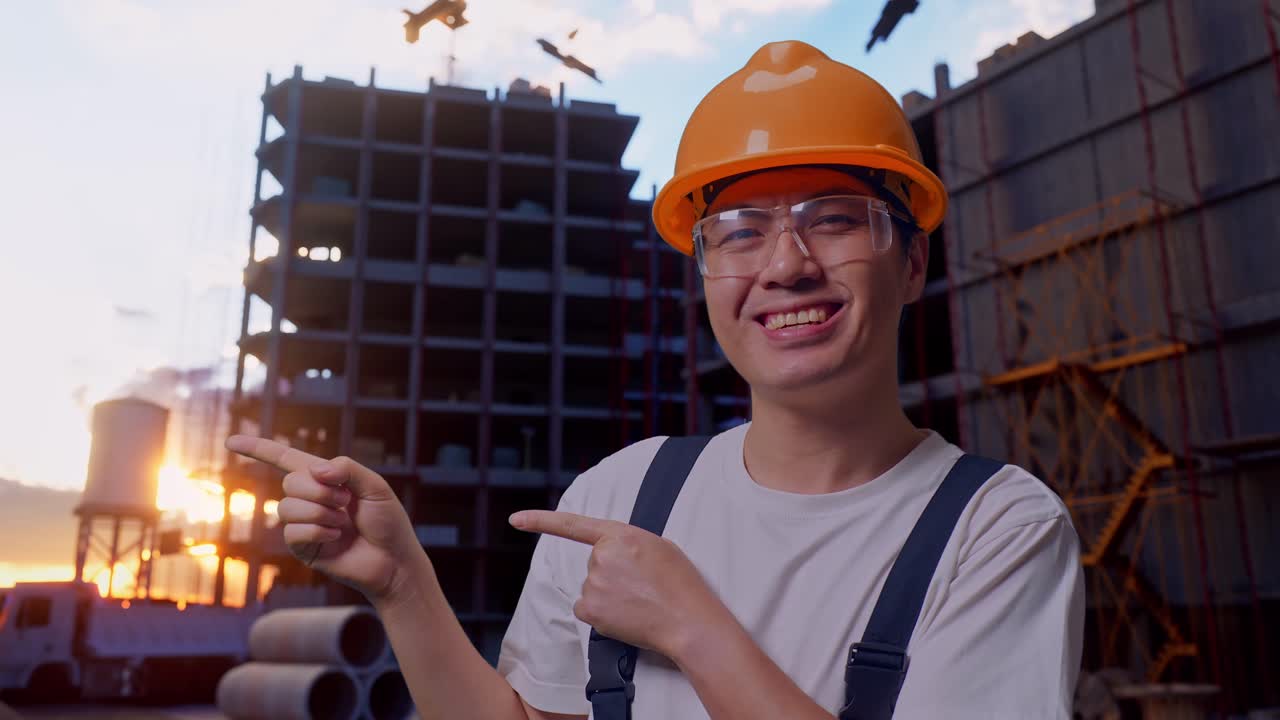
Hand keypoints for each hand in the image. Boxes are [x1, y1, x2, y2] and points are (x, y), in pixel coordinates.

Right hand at [225, 435, 418, 602]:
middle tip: (346, 501)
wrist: (394, 561)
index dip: (258, 449)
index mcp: (324, 479)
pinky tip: (336, 538)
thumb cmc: (388, 522)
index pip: (285, 459)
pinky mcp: (302, 548)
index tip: (231, 441)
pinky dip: (318, 532)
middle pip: (290, 482)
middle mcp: (309, 500)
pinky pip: (293, 532)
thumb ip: (347, 469)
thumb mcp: (375, 487)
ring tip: (343, 523)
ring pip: (288, 507)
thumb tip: (314, 470)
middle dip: (320, 490)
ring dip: (320, 512)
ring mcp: (303, 524)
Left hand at [509, 510, 728, 660]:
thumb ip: (628, 543)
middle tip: (642, 586)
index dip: (540, 521)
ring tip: (639, 601)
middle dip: (612, 574)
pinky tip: (626, 615)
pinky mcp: (590, 610)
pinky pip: (587, 609)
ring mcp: (593, 583)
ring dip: (609, 595)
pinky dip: (602, 614)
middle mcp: (601, 556)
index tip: (515, 520)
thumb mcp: (659, 547)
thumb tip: (614, 555)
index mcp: (620, 535)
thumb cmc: (681, 584)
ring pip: (592, 588)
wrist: (688, 620)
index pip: (572, 525)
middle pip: (594, 564)